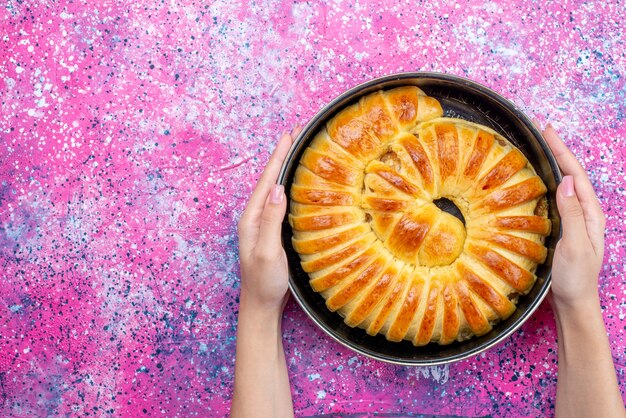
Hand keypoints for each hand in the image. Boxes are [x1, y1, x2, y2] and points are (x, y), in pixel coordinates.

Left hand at [237, 127, 300, 314]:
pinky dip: (287, 184)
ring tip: (297, 148)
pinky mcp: (271, 230)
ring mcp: (262, 223)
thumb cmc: (264, 282)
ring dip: (285, 166)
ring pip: (274, 187)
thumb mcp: (269, 252)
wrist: (260, 306)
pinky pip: (279, 200)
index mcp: (252, 218)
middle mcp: (255, 217)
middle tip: (297, 132)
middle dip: (283, 154)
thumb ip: (272, 221)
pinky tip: (295, 182)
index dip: (279, 155)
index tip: (290, 133)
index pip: (267, 180)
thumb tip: (278, 189)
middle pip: (270, 178)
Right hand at [542, 124, 605, 312]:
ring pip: (564, 184)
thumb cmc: (576, 279)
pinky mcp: (563, 228)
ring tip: (540, 148)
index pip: (576, 174)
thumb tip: (567, 182)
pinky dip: (547, 182)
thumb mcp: (574, 246)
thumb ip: (572, 215)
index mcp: (591, 214)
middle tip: (542, 131)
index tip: (547, 131)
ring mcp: (575, 220)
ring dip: (553, 164)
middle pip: (572, 174)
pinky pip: (556, 197)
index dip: (562, 151)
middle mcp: (585, 213)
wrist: (574, 304)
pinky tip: (537, 180)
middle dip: (558, 151)